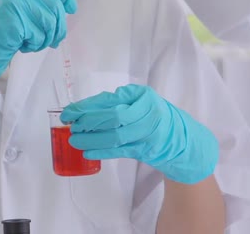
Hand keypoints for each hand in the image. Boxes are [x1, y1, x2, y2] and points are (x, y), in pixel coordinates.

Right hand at [0, 0, 76, 112]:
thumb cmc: (8, 30)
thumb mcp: (27, 9)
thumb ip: (45, 3)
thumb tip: (70, 8)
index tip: (70, 8)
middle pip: (55, 5)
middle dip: (58, 28)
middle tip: (52, 40)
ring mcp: (13, 0)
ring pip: (50, 21)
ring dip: (45, 38)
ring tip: (31, 41)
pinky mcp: (11, 17)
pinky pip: (37, 34)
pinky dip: (33, 44)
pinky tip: (20, 44)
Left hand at [61, 84, 218, 183]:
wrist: (180, 139)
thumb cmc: (153, 115)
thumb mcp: (139, 100)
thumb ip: (117, 101)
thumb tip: (84, 108)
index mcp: (142, 96)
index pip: (110, 101)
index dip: (86, 107)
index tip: (69, 112)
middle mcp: (147, 113)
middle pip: (113, 118)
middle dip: (88, 122)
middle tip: (71, 126)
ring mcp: (147, 133)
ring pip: (115, 137)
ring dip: (91, 139)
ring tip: (74, 140)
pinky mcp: (145, 150)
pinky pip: (120, 151)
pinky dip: (102, 152)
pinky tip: (88, 152)